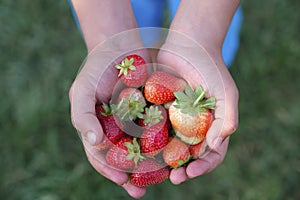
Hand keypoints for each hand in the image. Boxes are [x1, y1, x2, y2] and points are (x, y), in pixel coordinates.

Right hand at [69, 30, 149, 198]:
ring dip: (150, 165)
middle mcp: (116, 128)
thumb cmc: (96, 68)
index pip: (100, 156)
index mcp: (98, 128)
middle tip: (142, 191)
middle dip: (132, 175)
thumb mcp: (82, 89)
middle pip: (123, 158)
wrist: (120, 44)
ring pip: (142, 148)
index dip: (110, 170)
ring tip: (161, 178)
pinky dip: (164, 142)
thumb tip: (95, 143)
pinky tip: (173, 152)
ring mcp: (134, 120)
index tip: (123, 181)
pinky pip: (158, 130)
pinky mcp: (151, 110)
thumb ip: (83, 116)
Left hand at [157, 30, 238, 183]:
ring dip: (162, 161)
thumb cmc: (211, 67)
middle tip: (173, 178)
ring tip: (155, 170)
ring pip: (168, 146)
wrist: (188, 43)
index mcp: (211, 126)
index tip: (191, 172)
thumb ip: (227, 118)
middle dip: (182, 169)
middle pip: (188, 155)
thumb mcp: (226, 92)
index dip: (203, 166)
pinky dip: (147, 139)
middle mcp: (192, 126)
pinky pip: (151, 128)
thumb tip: (216, 146)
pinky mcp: (158, 108)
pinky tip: (139, 147)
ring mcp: (174, 119)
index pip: (211, 153)